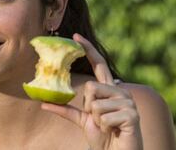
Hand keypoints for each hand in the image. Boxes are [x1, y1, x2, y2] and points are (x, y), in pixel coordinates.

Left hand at [41, 33, 142, 149]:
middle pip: (91, 86)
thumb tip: (43, 103)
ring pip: (95, 104)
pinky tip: (114, 131)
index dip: (88, 50)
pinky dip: (104, 128)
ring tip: (108, 127)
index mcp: (109, 90)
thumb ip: (66, 110)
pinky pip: (103, 117)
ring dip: (96, 121)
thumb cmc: (103, 137)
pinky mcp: (132, 115)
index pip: (98, 64)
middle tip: (99, 120)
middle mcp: (120, 91)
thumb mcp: (82, 121)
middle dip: (89, 108)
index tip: (76, 36)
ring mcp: (128, 102)